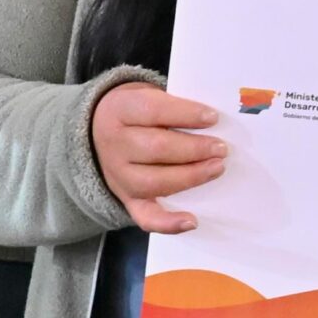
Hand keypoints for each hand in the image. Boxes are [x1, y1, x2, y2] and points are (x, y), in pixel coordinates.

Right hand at [92, 83, 225, 233]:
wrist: (96, 132)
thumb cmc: (135, 112)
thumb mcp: (145, 95)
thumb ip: (173, 105)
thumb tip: (212, 120)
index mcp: (120, 109)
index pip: (153, 111)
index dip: (185, 114)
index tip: (213, 117)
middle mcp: (115, 144)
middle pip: (156, 148)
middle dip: (194, 149)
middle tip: (221, 148)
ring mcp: (119, 176)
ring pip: (154, 182)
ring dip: (190, 177)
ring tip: (216, 168)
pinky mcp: (127, 199)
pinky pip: (145, 217)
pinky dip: (168, 223)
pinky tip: (192, 221)